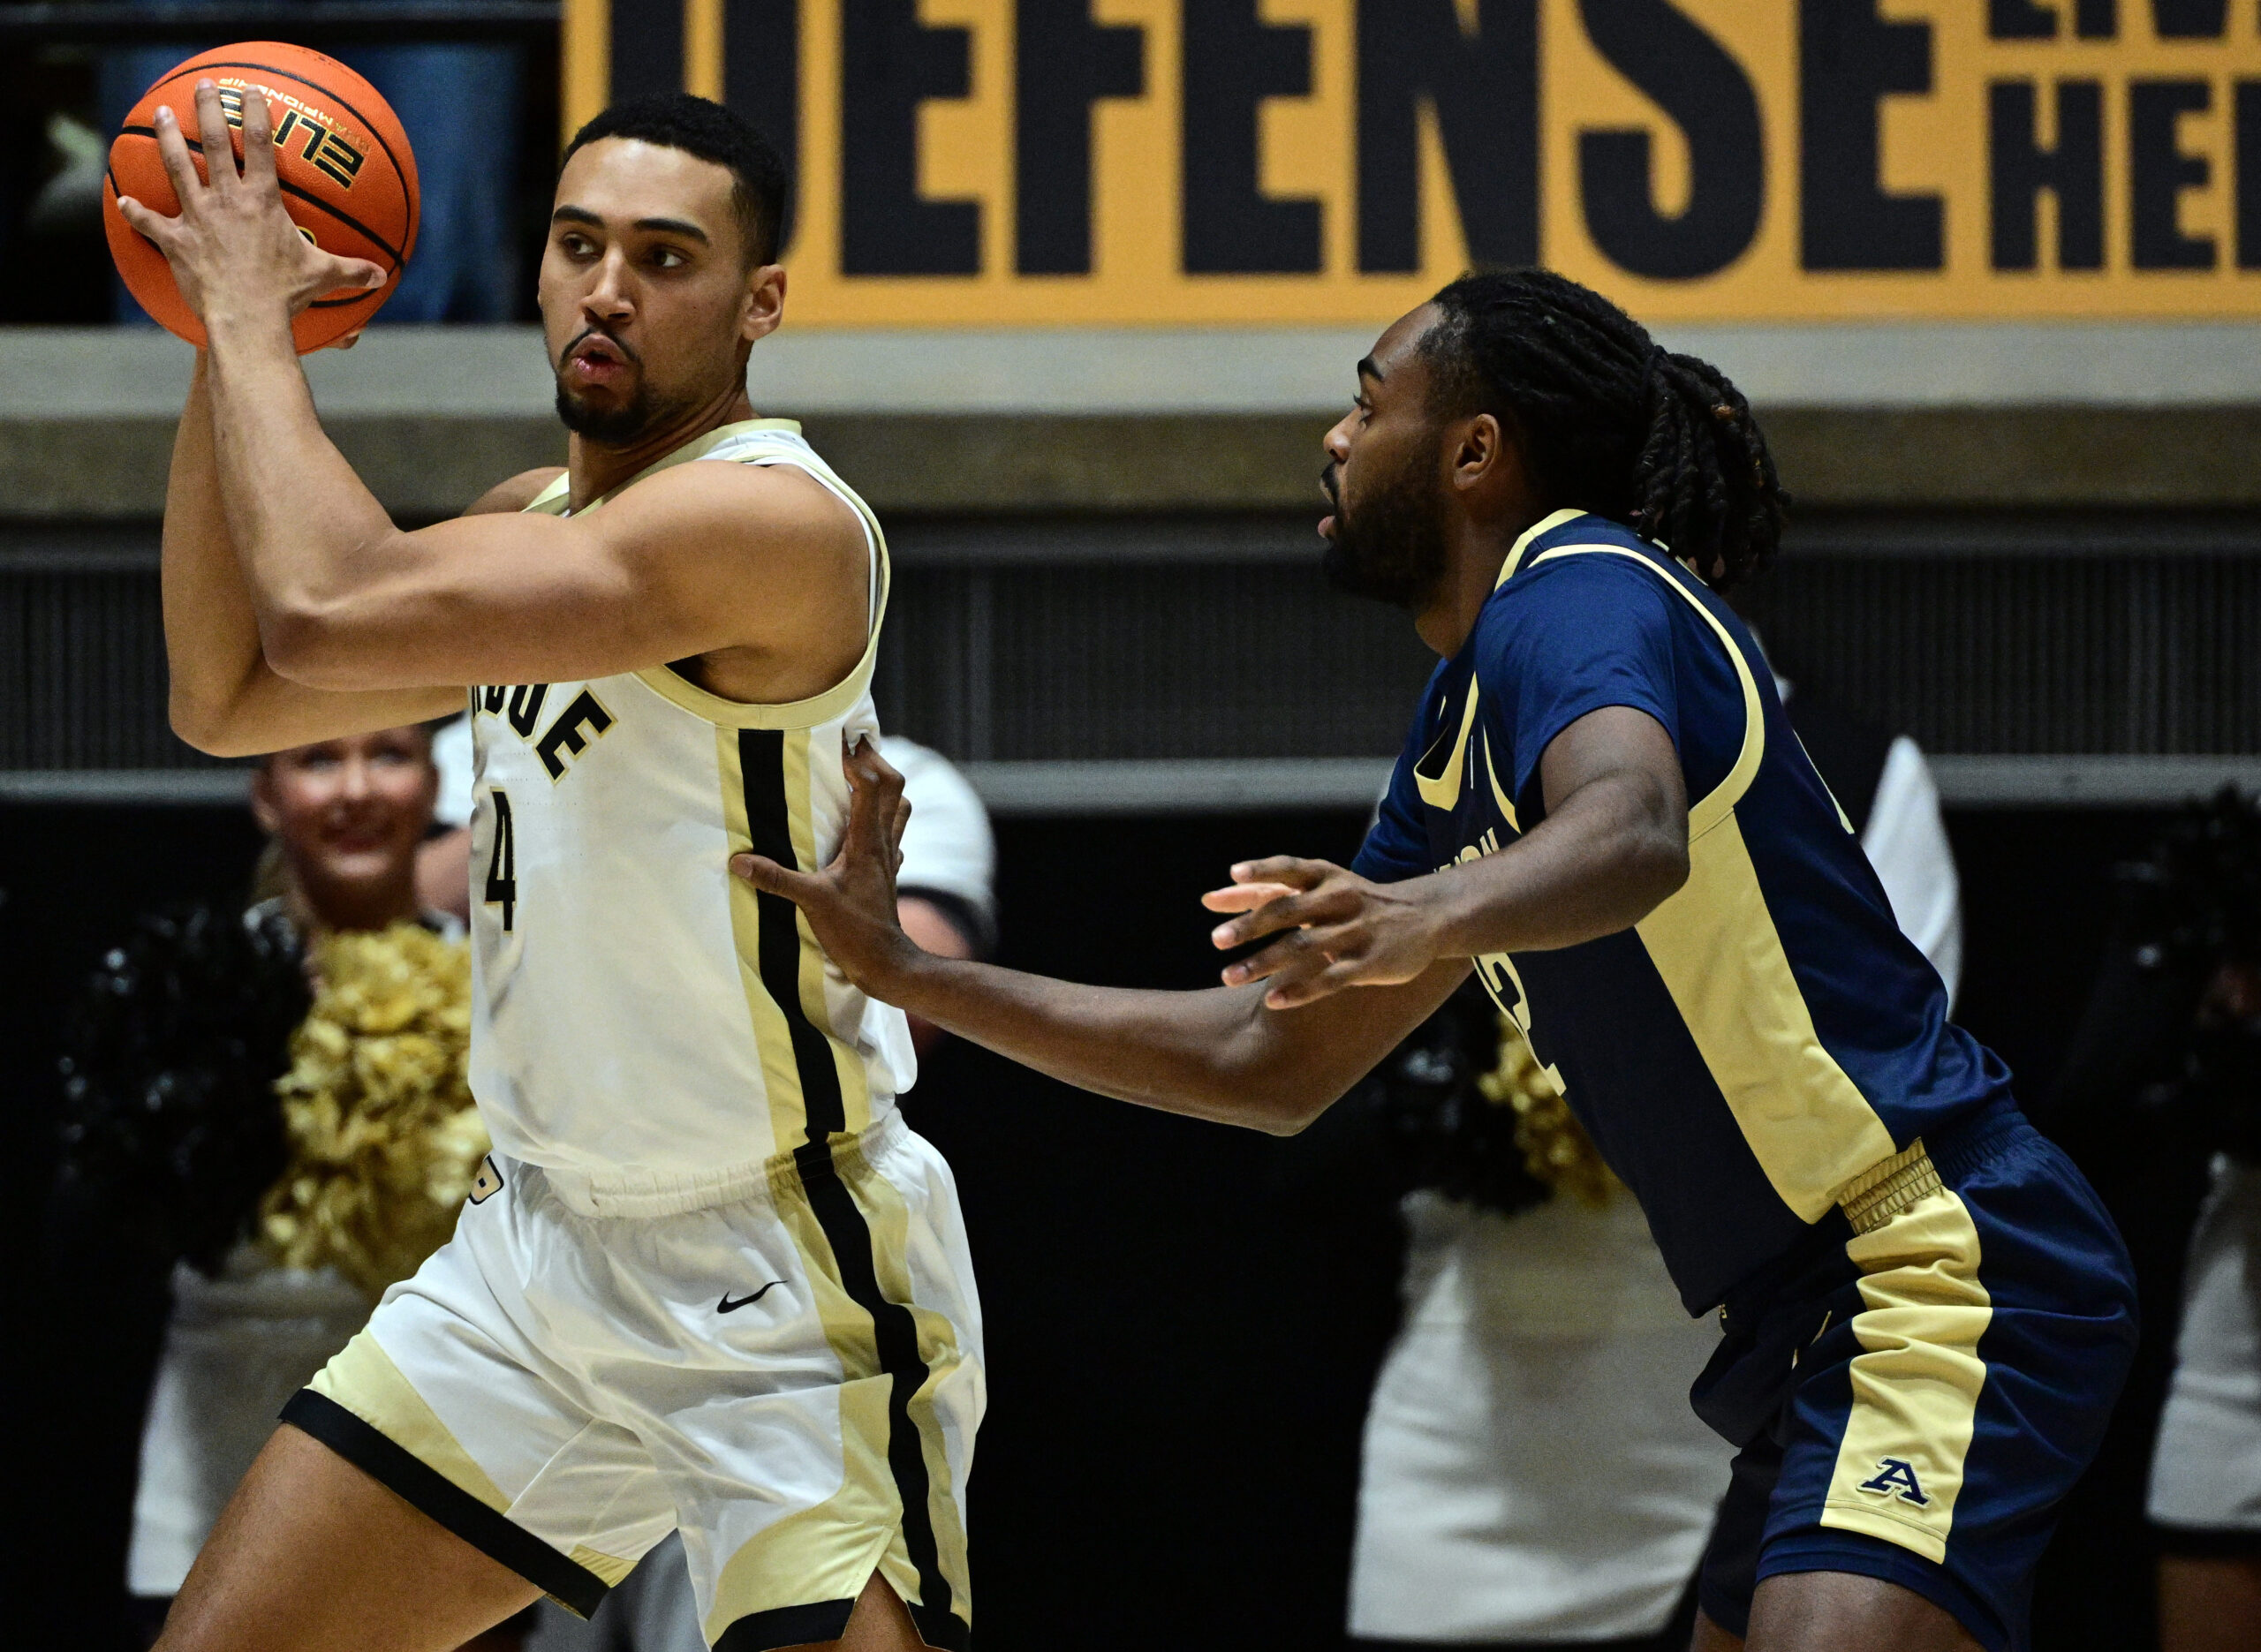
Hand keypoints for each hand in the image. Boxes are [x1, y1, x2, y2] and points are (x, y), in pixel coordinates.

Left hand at [114, 80, 386, 331]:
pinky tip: (123, 200)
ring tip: (162, 114)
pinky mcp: (176, 241)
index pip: (260, 145)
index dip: (256, 113)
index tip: (251, 91)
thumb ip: (351, 271)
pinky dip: (136, 212)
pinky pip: (150, 222)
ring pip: (177, 166)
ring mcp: (198, 217)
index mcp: (262, 200)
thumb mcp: (323, 277)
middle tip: (203, 87)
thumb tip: (383, 276)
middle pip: (214, 142)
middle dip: (208, 109)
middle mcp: (227, 199)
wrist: (247, 317)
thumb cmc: (286, 295)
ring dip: (168, 138)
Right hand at [731, 735, 920, 996]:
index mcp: (867, 842)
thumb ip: (776, 879)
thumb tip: (738, 860)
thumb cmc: (855, 933)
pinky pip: (893, 834)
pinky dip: (883, 817)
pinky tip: (864, 823)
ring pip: (900, 808)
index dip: (857, 758)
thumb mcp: (811, 902)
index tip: (838, 740)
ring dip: (886, 787)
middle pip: (895, 788)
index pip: (872, 785)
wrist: (887, 964)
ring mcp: (889, 858)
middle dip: (877, 760)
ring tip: (863, 774)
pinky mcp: (888, 874)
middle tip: (855, 743)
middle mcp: (883, 843)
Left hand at [1201, 857, 1445, 1008]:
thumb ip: (1266, 891)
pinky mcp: (1370, 963)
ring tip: (1228, 977)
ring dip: (1263, 963)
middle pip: (1289, 909)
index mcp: (1327, 876)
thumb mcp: (1320, 886)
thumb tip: (1211, 898)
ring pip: (1303, 947)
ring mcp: (1356, 932)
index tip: (1233, 874)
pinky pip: (1330, 979)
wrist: (1427, 916)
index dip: (1263, 870)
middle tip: (1217, 939)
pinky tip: (1272, 1001)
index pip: (1290, 868)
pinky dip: (1300, 990)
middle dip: (1251, 925)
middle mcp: (1340, 899)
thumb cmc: (1354, 901)